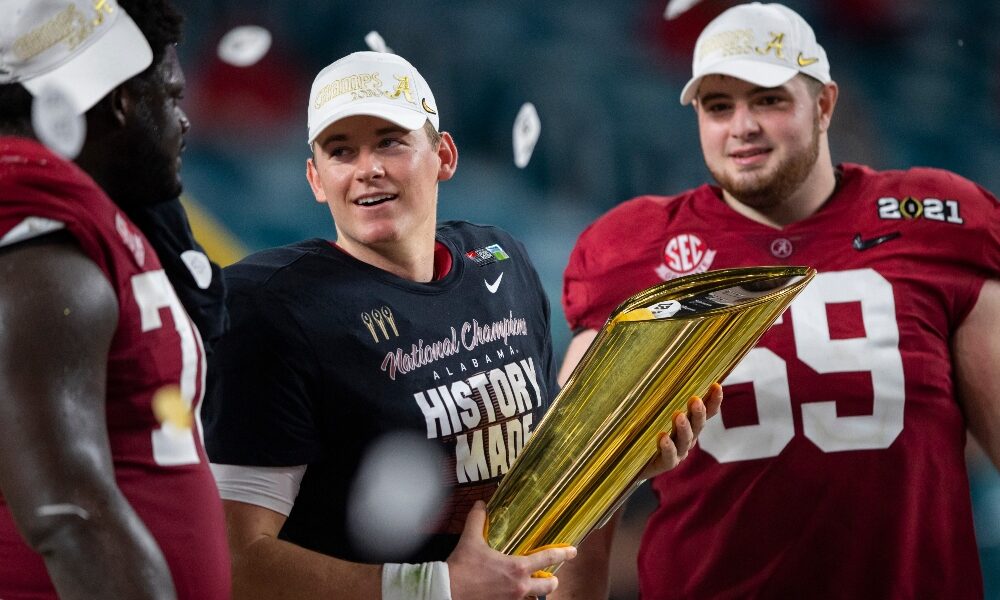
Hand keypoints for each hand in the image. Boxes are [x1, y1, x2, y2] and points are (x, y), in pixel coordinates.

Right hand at [448, 501, 576, 598]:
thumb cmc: (462, 568)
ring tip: (530, 586)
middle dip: (552, 581)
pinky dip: (518, 599)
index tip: (573, 551)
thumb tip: (481, 505)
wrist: (448, 592)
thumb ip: (477, 520)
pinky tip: (509, 593)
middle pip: (548, 586)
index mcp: (517, 568)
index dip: (563, 553)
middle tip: (551, 577)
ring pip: (533, 598)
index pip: (547, 559)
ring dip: (534, 592)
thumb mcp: (471, 540)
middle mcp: (520, 587)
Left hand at [639, 382, 722, 478]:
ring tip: (679, 415)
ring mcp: (678, 452)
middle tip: (695, 400)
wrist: (633, 460)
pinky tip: (663, 437)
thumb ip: (662, 396)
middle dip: (698, 412)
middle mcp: (688, 438)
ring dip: (684, 428)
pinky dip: (668, 447)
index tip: (716, 386)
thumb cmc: (647, 429)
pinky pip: (669, 456)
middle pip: (698, 425)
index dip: (713, 400)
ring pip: (685, 440)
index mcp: (690, 424)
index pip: (707, 412)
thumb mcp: (656, 411)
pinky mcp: (665, 464)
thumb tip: (659, 368)